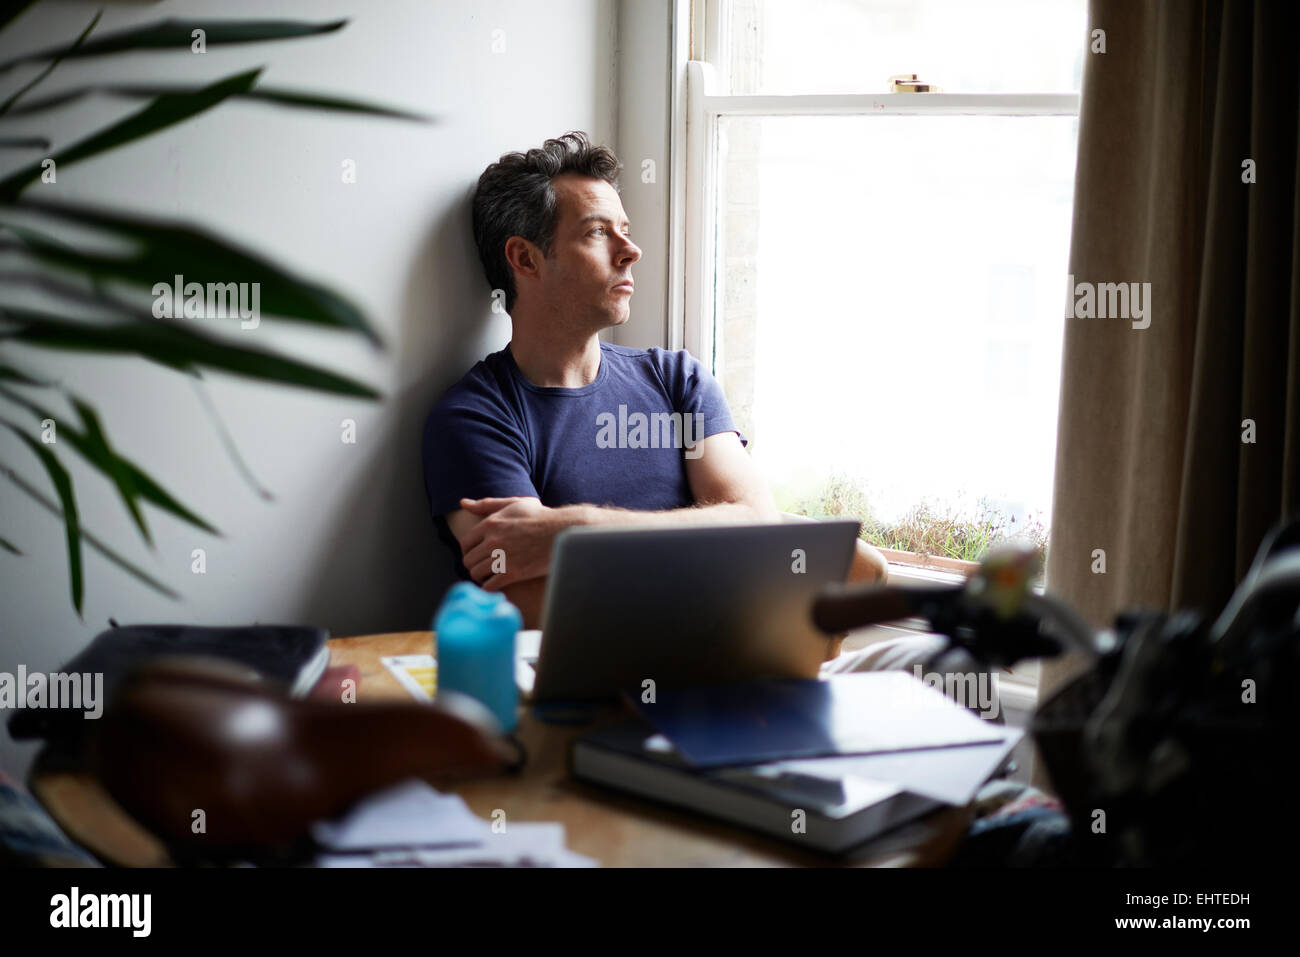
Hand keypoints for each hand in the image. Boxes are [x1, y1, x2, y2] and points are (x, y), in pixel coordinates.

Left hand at [457, 496, 576, 590]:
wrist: (564, 531)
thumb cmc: (540, 516)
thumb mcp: (514, 504)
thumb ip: (487, 504)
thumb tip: (463, 503)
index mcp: (490, 523)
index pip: (465, 542)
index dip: (469, 550)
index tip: (478, 554)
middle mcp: (493, 540)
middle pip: (468, 560)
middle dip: (474, 564)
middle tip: (484, 566)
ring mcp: (502, 557)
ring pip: (476, 573)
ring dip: (482, 576)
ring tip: (491, 575)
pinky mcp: (513, 573)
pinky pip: (489, 586)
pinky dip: (490, 587)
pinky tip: (498, 584)